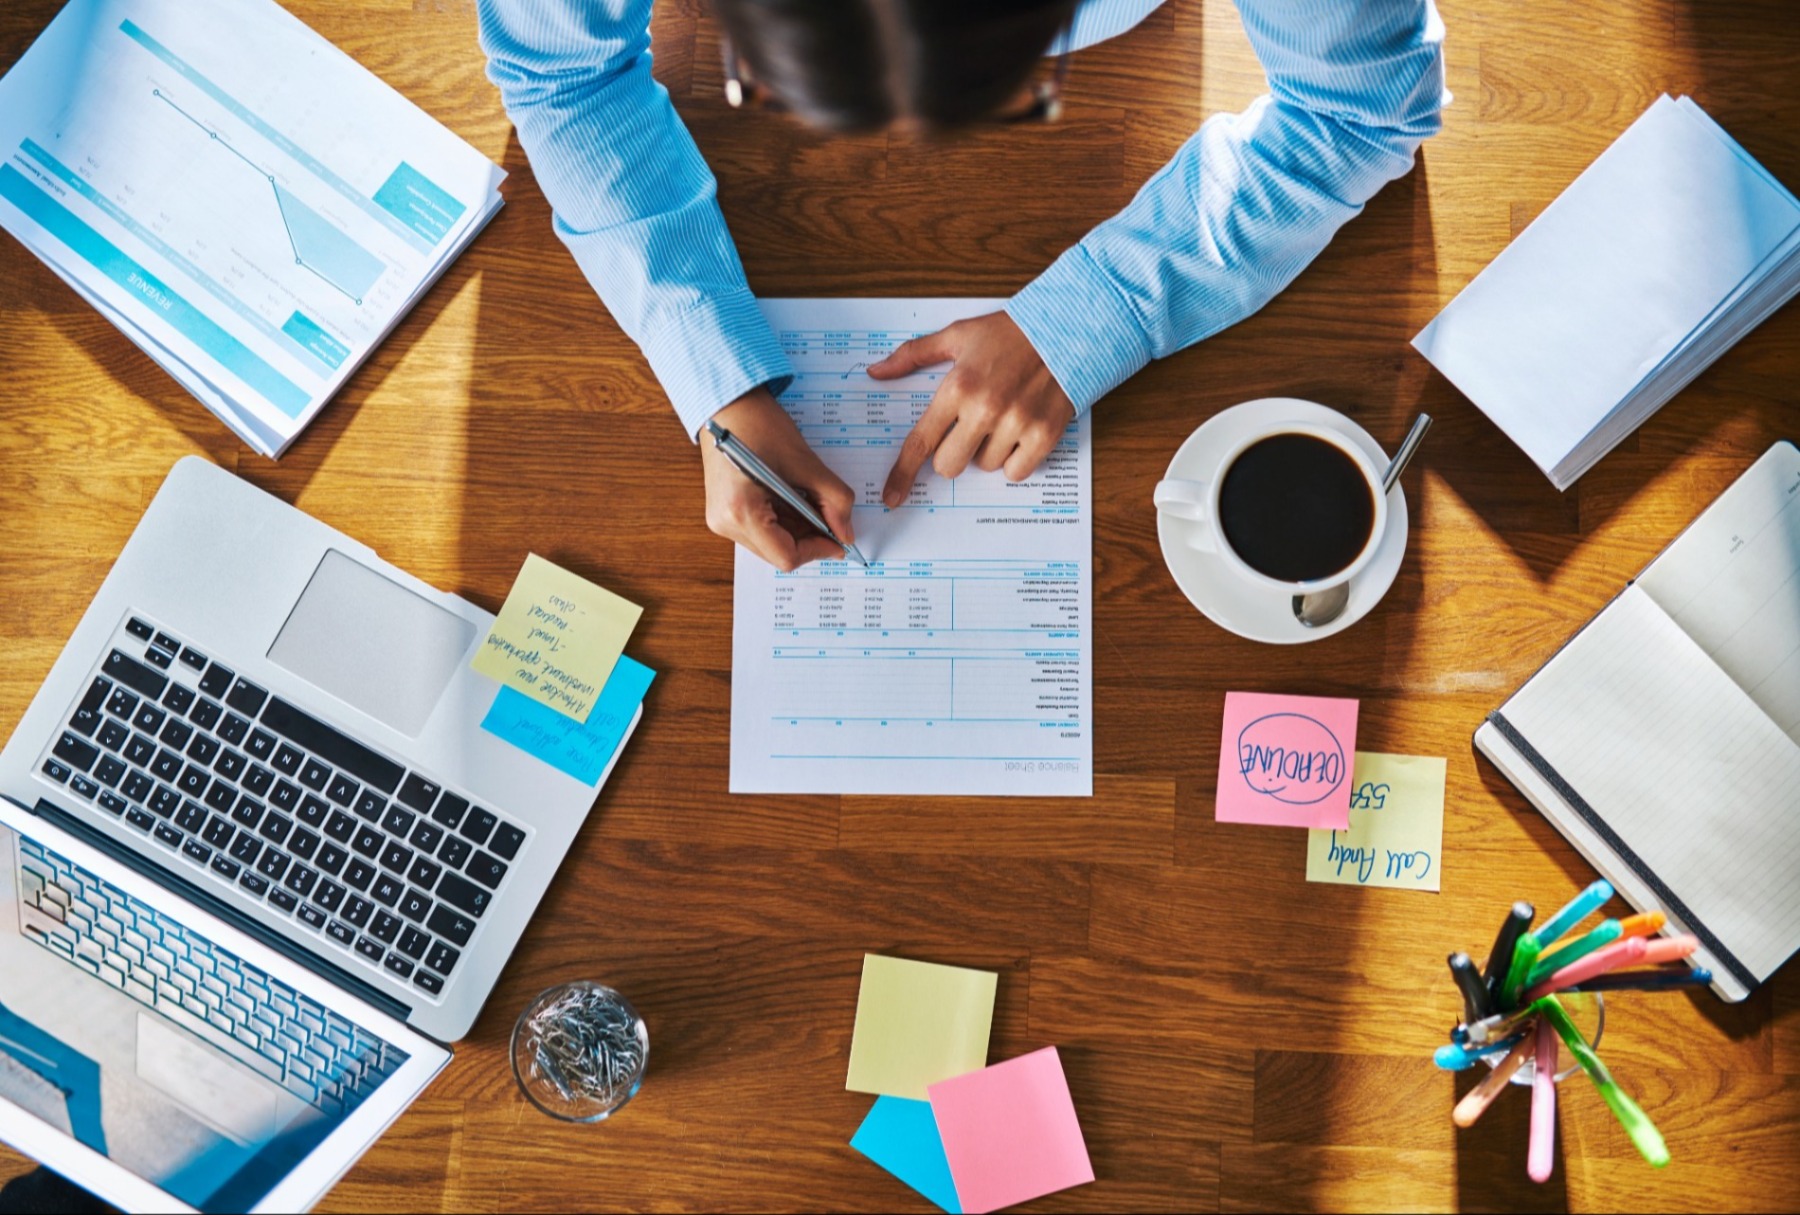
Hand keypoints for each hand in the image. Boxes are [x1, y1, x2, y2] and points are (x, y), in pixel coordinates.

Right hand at [700, 389, 856, 570]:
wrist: (727, 404)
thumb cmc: (759, 424)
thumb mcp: (805, 462)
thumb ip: (833, 500)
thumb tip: (846, 532)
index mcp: (741, 512)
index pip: (786, 556)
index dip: (818, 549)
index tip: (838, 538)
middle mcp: (726, 523)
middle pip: (778, 553)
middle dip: (809, 539)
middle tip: (831, 517)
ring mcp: (721, 519)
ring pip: (770, 544)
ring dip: (797, 530)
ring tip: (812, 502)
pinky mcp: (724, 512)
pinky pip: (760, 530)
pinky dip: (783, 521)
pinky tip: (794, 499)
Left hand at [870, 311, 1073, 507]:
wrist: (1068, 329)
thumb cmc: (1010, 333)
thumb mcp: (957, 335)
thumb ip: (913, 355)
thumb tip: (877, 372)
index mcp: (958, 387)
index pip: (921, 441)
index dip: (903, 473)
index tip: (893, 495)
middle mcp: (985, 409)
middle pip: (949, 465)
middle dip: (952, 454)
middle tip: (967, 431)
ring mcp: (1016, 424)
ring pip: (984, 467)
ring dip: (987, 451)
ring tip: (1002, 418)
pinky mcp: (1044, 435)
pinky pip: (1016, 472)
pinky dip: (1015, 460)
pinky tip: (1020, 433)